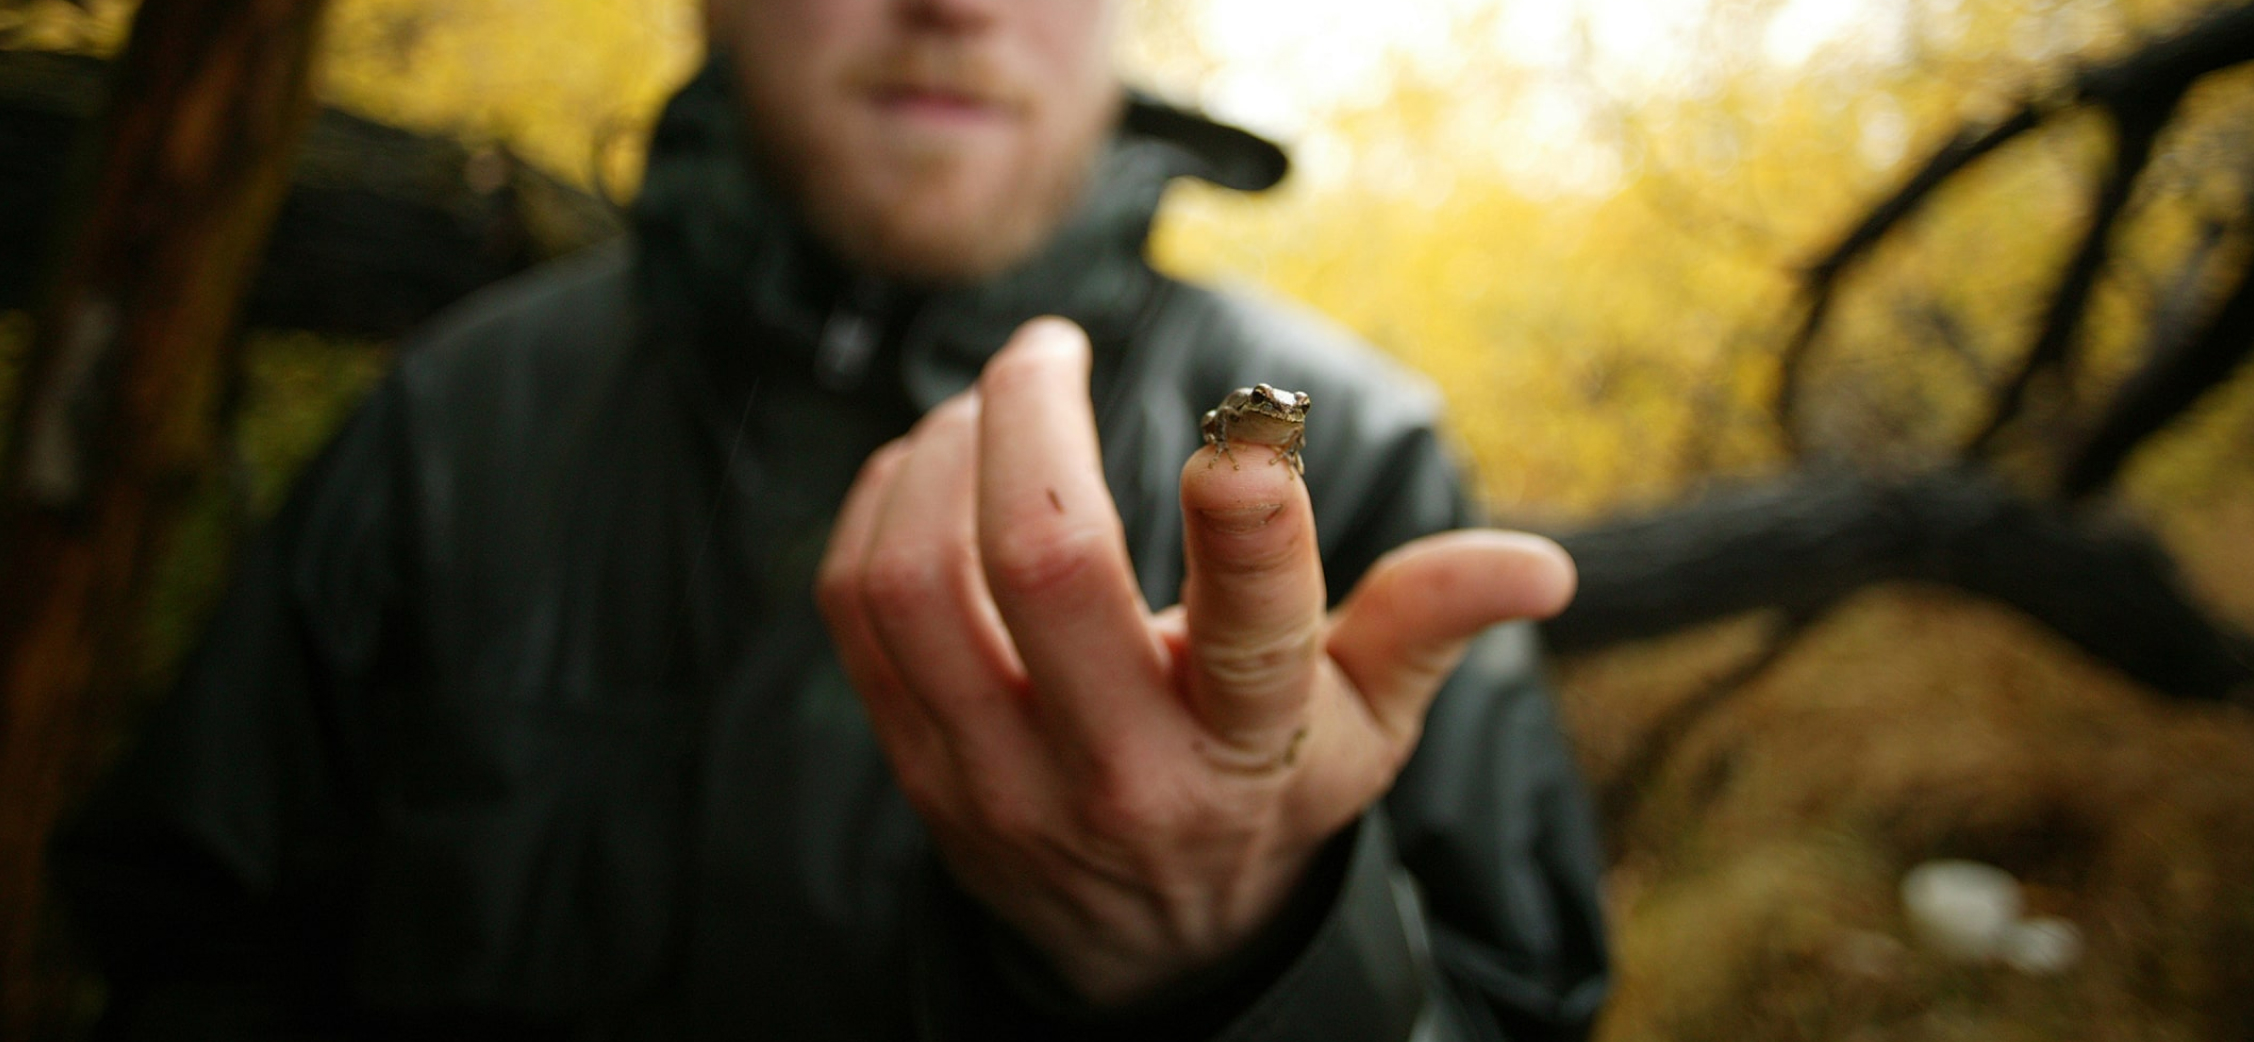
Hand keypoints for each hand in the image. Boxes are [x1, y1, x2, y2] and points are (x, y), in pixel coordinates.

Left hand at [816, 317, 1575, 1004]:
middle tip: (1050, 343)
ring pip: (920, 580)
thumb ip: (1427, 627)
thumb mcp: (1364, 730)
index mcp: (1249, 751)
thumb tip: (1545, 566)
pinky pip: (858, 610)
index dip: (1249, 519)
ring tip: (988, 404)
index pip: (1253, 634)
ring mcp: (998, 777)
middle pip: (1042, 565)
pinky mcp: (915, 768)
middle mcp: (1118, 767)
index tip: (1244, 424)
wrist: (1145, 948)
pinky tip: (931, 464)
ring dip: (941, 452)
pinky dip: (882, 506)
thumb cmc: (1267, 796)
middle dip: (1033, 416)